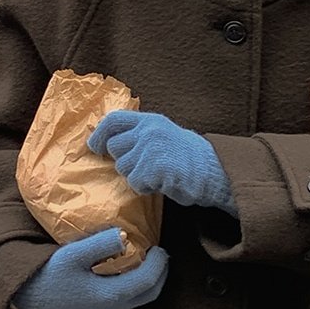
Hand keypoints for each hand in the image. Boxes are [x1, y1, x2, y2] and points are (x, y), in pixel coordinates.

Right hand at [11, 227, 169, 308]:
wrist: (26, 298)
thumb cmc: (48, 273)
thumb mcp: (72, 253)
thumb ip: (100, 244)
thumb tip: (125, 236)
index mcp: (109, 296)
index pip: (147, 280)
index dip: (159, 263)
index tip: (160, 247)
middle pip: (149, 295)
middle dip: (160, 275)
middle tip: (160, 255)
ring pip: (137, 301)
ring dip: (147, 282)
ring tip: (146, 262)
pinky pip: (125, 304)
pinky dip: (133, 288)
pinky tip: (125, 273)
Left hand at [88, 110, 236, 214]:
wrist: (215, 171)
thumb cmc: (186, 157)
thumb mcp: (162, 135)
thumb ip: (138, 134)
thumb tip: (104, 143)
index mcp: (151, 120)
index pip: (113, 120)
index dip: (99, 134)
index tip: (94, 147)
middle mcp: (149, 130)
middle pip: (114, 148)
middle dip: (124, 161)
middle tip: (146, 166)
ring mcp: (152, 148)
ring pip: (123, 168)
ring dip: (136, 176)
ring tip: (158, 174)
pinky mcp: (156, 167)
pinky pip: (135, 183)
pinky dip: (146, 187)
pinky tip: (163, 182)